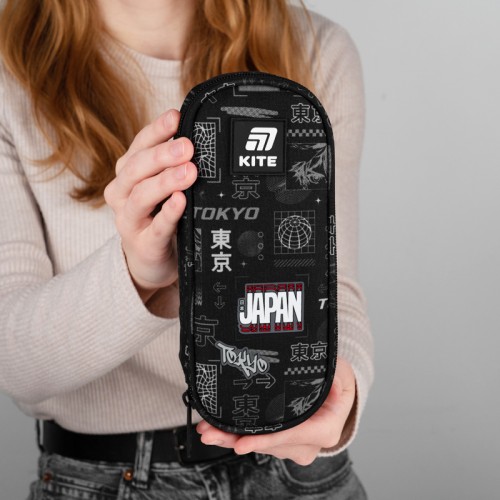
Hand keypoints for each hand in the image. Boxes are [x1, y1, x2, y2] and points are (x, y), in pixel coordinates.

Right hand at [104, 110, 196, 300]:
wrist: (149, 259)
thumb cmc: (158, 215)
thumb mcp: (161, 186)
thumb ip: (173, 165)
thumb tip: (198, 136)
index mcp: (127, 174)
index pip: (138, 146)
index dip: (156, 130)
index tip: (176, 116)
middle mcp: (122, 193)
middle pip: (136, 168)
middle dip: (162, 155)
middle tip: (188, 146)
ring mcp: (129, 220)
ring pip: (141, 196)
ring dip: (165, 181)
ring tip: (189, 171)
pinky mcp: (143, 244)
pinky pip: (156, 227)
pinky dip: (168, 213)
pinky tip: (181, 201)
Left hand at [196, 357, 355, 464]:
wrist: (335, 390)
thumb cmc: (337, 380)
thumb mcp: (341, 373)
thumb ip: (336, 377)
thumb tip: (332, 384)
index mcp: (324, 430)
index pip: (291, 436)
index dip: (265, 439)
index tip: (242, 443)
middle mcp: (307, 444)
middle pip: (268, 443)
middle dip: (237, 438)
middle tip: (209, 432)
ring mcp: (293, 446)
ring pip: (259, 444)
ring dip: (232, 437)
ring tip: (207, 429)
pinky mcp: (280, 442)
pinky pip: (257, 439)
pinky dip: (237, 434)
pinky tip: (217, 430)